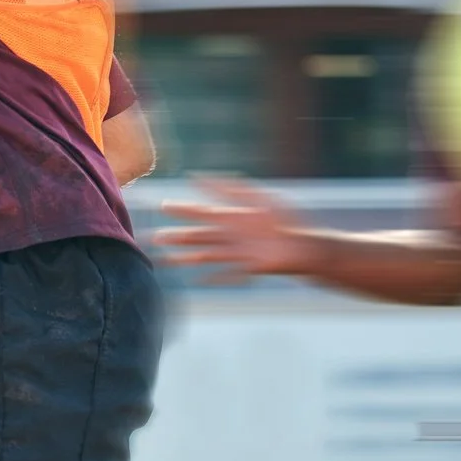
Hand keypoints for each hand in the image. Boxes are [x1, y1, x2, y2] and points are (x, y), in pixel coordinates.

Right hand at [156, 177, 313, 280]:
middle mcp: (232, 235)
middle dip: (177, 236)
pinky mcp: (246, 267)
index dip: (184, 210)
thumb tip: (213, 179)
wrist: (306, 245)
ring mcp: (237, 253)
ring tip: (165, 259)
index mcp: (234, 217)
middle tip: (154, 236)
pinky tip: (197, 281)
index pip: (203, 212)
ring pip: (206, 254)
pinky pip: (225, 274)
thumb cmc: (287, 219)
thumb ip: (238, 190)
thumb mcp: (263, 198)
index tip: (164, 205)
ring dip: (186, 257)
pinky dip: (212, 277)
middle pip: (199, 235)